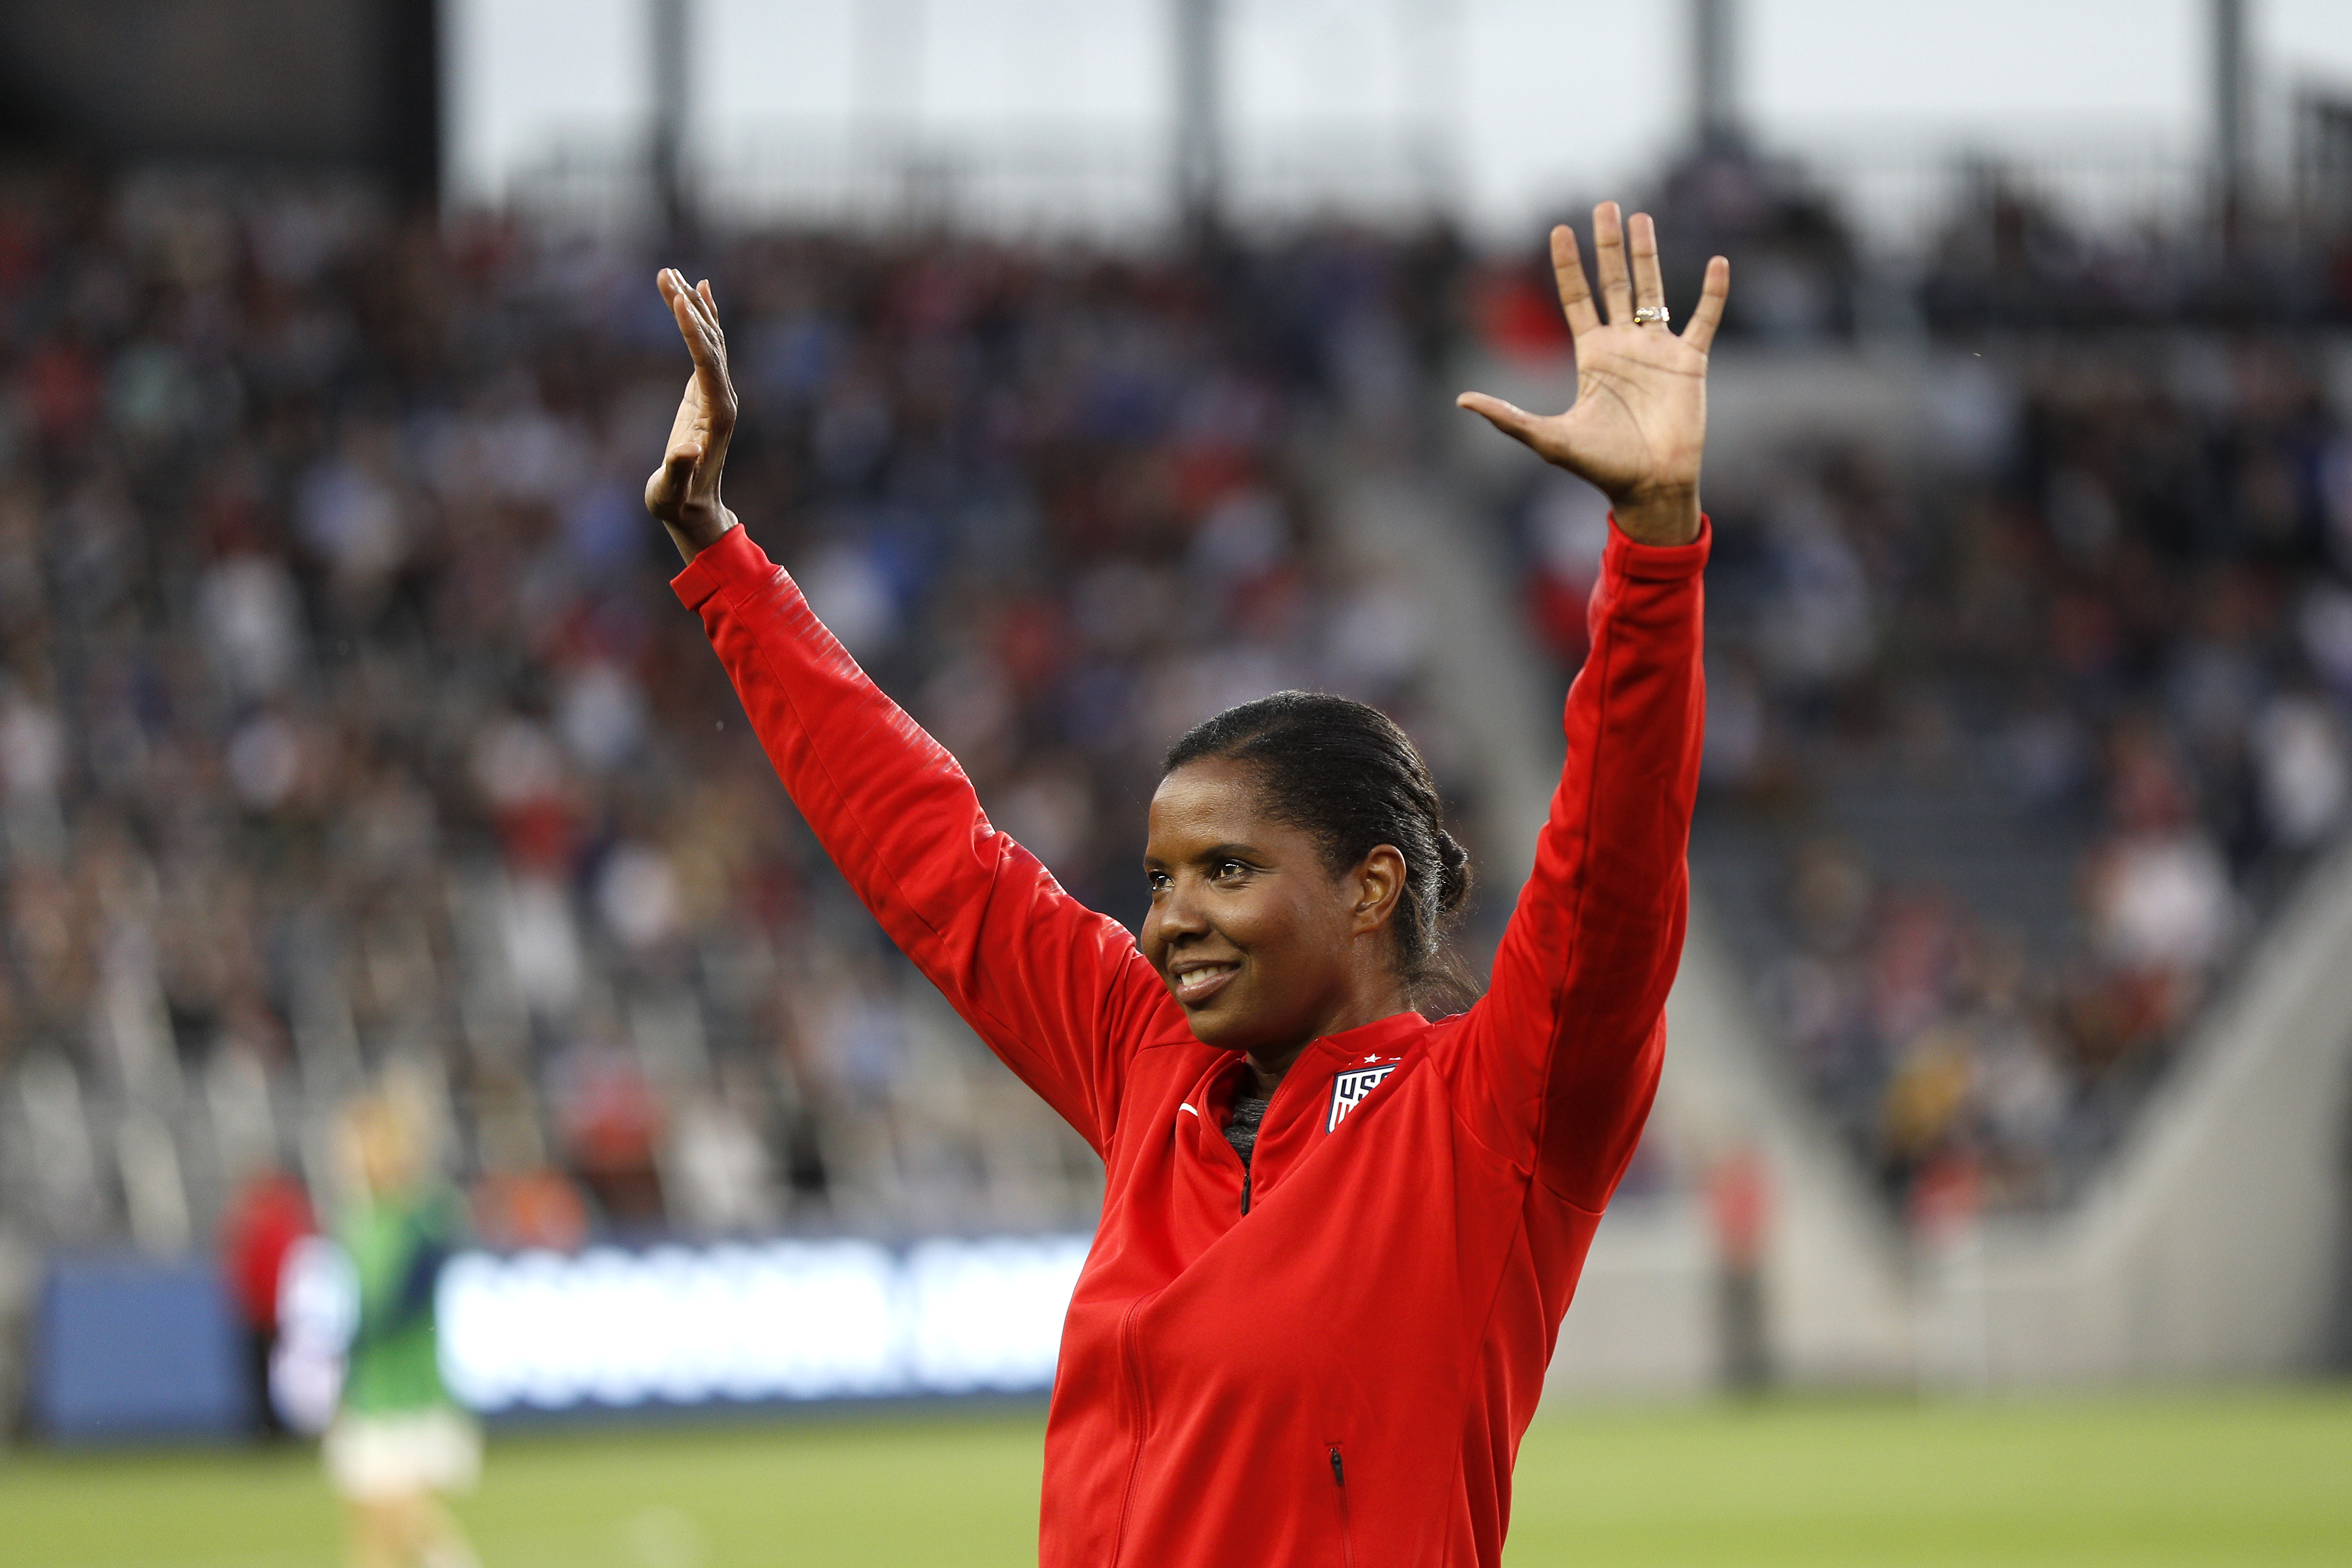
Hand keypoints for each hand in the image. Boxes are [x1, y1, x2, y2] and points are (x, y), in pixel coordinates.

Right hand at [645, 268, 740, 562]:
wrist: (695, 509)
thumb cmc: (677, 502)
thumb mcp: (671, 492)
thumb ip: (678, 471)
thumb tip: (685, 449)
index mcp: (717, 415)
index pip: (707, 363)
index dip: (693, 332)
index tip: (678, 300)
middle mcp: (723, 397)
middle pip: (709, 342)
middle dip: (687, 307)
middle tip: (664, 273)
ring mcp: (717, 392)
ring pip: (709, 340)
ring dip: (691, 306)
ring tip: (670, 274)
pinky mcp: (705, 392)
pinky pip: (707, 347)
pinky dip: (702, 319)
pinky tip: (698, 293)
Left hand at [1458, 203, 1727, 546]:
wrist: (1649, 486)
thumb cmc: (1600, 467)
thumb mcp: (1547, 437)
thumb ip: (1507, 415)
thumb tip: (1460, 399)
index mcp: (1591, 355)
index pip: (1576, 298)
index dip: (1568, 265)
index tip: (1559, 229)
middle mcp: (1623, 345)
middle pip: (1614, 283)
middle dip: (1608, 246)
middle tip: (1604, 206)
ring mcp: (1658, 350)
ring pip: (1653, 290)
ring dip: (1648, 254)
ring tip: (1641, 218)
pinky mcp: (1690, 362)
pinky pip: (1704, 319)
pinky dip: (1713, 293)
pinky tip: (1717, 262)